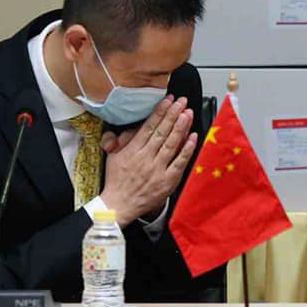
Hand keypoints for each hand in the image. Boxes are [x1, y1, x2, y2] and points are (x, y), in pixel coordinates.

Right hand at [99, 95, 197, 225]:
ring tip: (188, 113)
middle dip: (173, 114)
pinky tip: (193, 137)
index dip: (160, 112)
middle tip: (182, 102)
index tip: (168, 101)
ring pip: (171, 144)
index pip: (149, 127)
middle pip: (162, 132)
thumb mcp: (113, 156)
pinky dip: (187, 149)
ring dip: (181, 127)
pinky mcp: (167, 180)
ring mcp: (158, 169)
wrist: (119, 204)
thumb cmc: (117, 181)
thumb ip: (122, 139)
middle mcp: (146, 158)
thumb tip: (131, 127)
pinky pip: (179, 162)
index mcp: (133, 150)